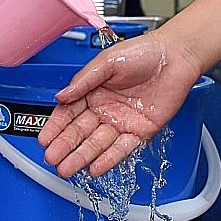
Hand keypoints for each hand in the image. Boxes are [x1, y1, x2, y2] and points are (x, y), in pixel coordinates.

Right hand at [39, 33, 201, 176]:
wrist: (176, 55)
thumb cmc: (144, 52)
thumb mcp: (108, 61)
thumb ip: (84, 80)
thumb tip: (61, 96)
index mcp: (93, 91)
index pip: (69, 113)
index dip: (56, 127)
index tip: (45, 139)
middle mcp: (105, 109)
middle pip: (80, 132)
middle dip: (65, 146)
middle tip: (52, 158)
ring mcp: (122, 122)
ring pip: (98, 144)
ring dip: (82, 156)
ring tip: (67, 169)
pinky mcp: (141, 131)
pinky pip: (123, 148)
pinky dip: (109, 159)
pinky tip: (95, 167)